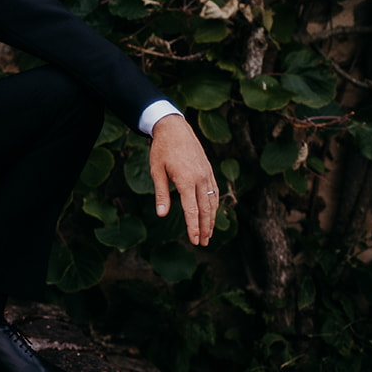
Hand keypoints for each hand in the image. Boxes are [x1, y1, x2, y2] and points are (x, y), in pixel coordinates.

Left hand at [149, 114, 218, 245]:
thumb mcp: (156, 170)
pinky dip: (214, 206)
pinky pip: (214, 192)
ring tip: (208, 234)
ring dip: (211, 220)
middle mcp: (200, 179)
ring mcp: (207, 175)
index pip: (192, 210)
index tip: (194, 240)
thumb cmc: (162, 149)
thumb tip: (161, 214)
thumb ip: (161, 193)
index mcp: (186, 180)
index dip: (193, 227)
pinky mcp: (209, 171)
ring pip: (212, 202)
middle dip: (205, 228)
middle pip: (206, 209)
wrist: (175, 128)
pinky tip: (211, 215)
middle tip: (203, 243)